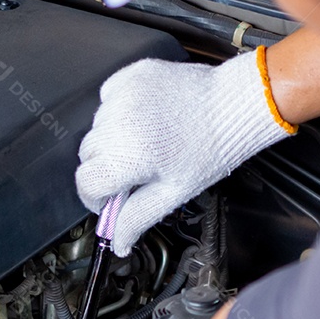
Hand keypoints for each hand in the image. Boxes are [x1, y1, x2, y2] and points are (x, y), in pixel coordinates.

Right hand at [77, 52, 290, 256]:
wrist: (232, 106)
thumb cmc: (211, 149)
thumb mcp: (173, 193)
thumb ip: (138, 218)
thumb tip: (118, 243)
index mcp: (129, 155)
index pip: (87, 182)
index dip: (96, 198)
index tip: (110, 201)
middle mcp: (119, 122)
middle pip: (89, 156)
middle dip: (106, 169)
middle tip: (137, 173)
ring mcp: (123, 95)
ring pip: (96, 127)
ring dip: (112, 140)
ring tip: (147, 142)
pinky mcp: (129, 75)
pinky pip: (107, 98)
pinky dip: (119, 111)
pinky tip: (145, 119)